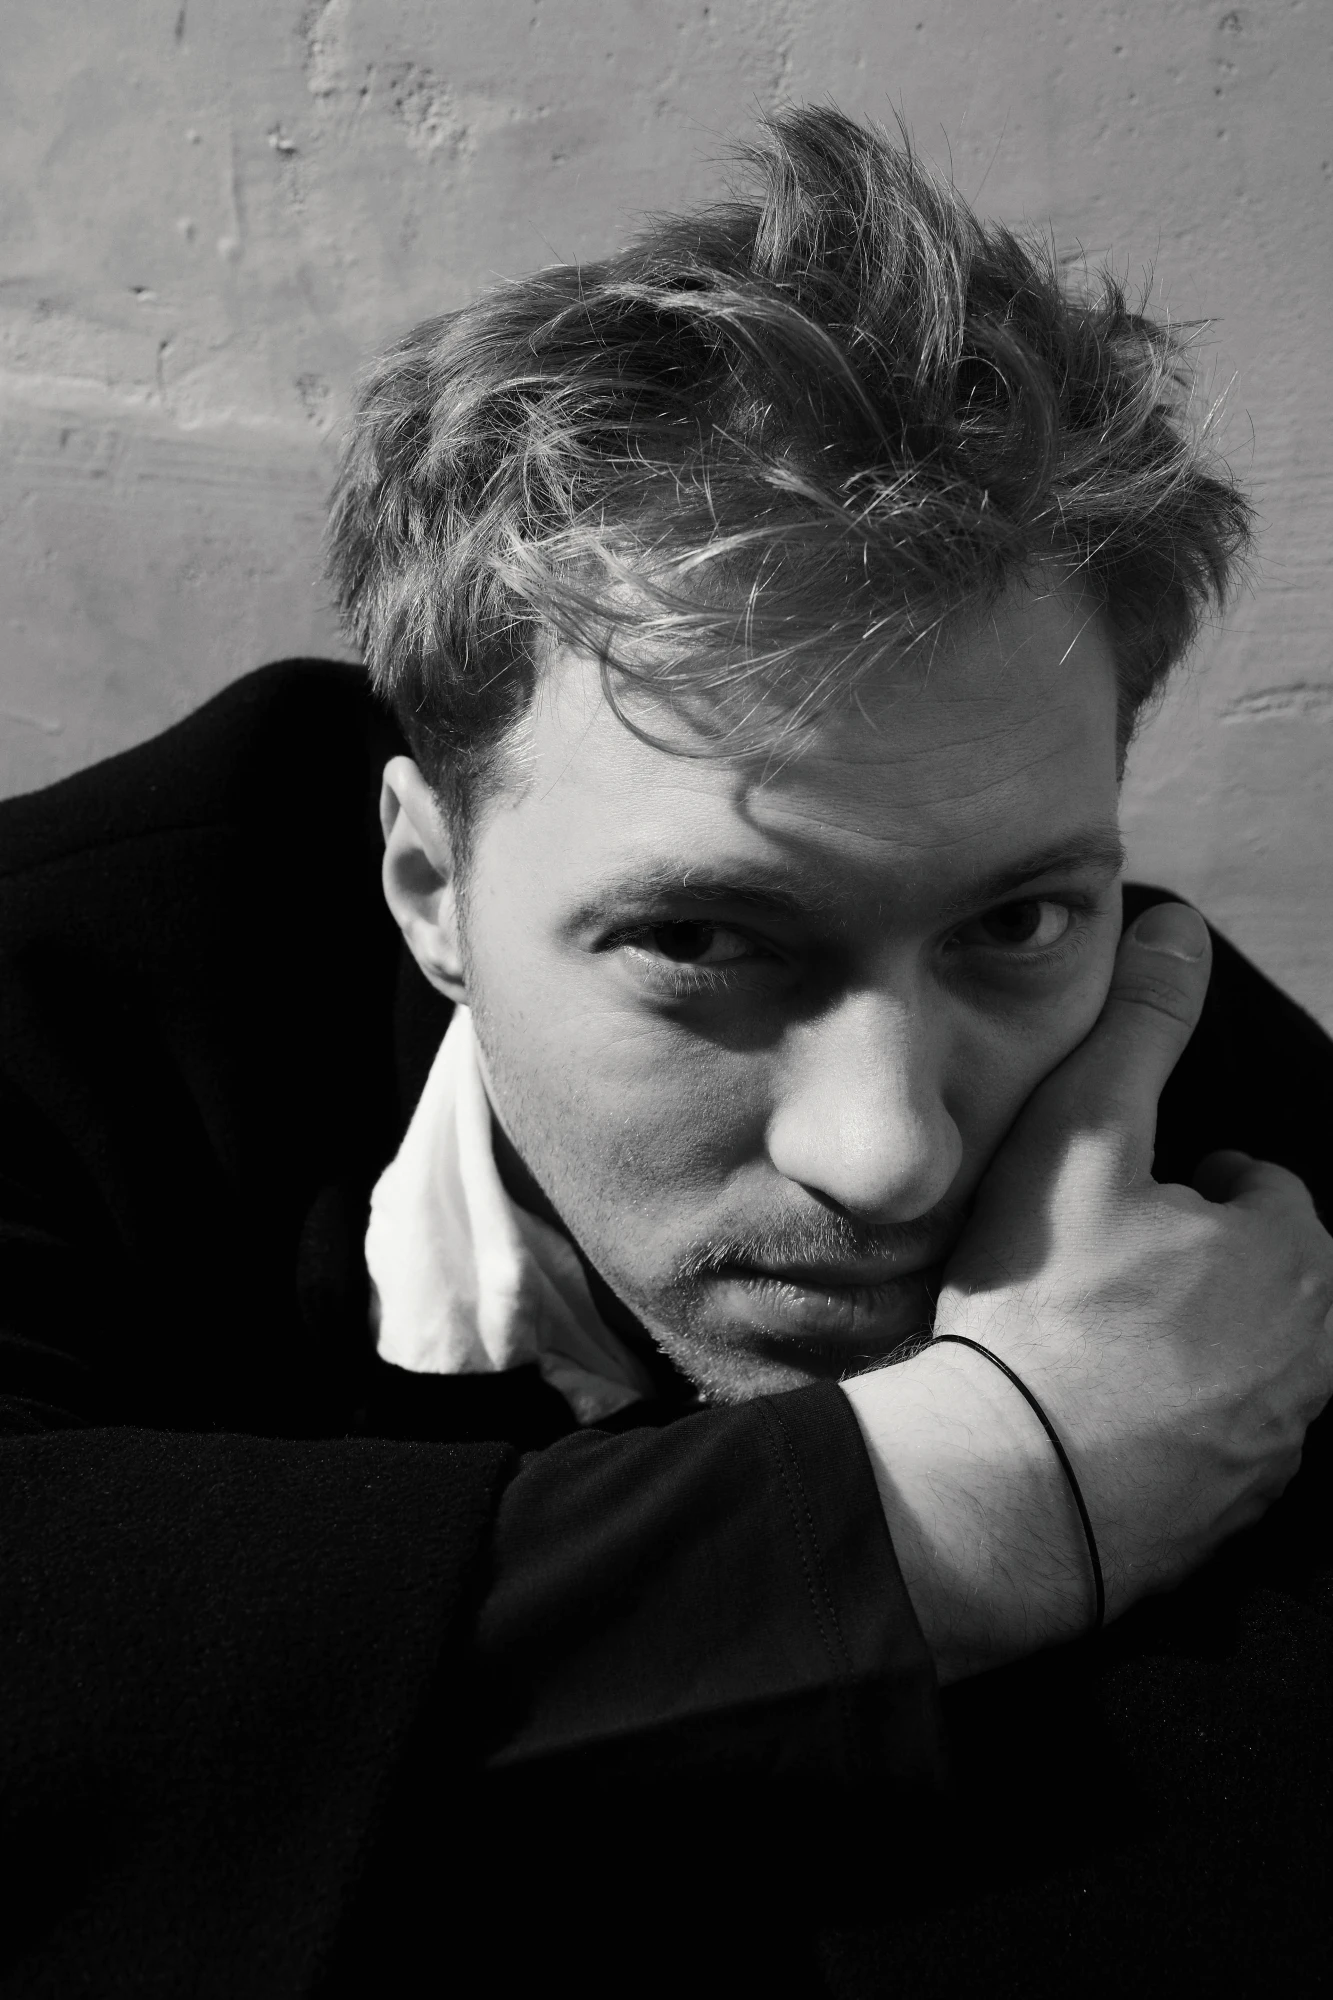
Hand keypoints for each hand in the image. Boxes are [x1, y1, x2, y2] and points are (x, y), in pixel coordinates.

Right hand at [843, 902, 1332, 1681]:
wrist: (1002, 1484)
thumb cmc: (1039, 1303)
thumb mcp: (1080, 1135)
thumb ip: (1139, 1027)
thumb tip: (1176, 927)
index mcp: (1290, 1253)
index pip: (1264, 1192)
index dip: (1190, 1190)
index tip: (1120, 1208)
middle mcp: (1313, 1351)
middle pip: (1267, 1280)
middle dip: (1202, 1268)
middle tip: (1100, 1270)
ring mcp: (1277, 1440)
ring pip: (1252, 1361)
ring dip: (1196, 1344)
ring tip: (1099, 1340)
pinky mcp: (1238, 1510)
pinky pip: (1224, 1440)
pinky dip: (1180, 1421)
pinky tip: (1104, 1414)